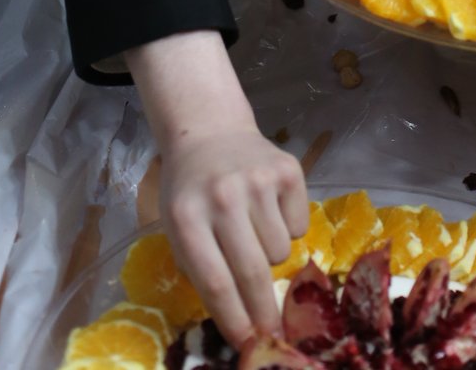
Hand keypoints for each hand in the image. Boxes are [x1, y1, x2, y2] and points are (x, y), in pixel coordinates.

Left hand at [127, 32, 308, 345]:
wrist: (209, 131)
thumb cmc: (190, 190)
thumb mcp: (177, 226)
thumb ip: (199, 267)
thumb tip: (237, 319)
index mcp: (187, 216)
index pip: (215, 281)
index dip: (233, 319)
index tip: (246, 344)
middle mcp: (223, 196)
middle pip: (252, 272)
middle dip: (263, 312)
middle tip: (272, 333)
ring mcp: (258, 179)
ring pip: (280, 252)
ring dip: (271, 258)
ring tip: (253, 234)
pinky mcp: (288, 168)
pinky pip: (299, 226)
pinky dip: (288, 229)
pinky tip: (268, 209)